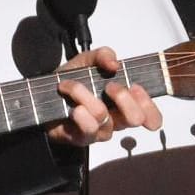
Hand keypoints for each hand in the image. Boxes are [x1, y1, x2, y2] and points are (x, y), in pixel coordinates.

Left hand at [46, 46, 163, 146]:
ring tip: (72, 86)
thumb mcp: (88, 60)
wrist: (44, 93)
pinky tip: (73, 106)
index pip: (151, 117)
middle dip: (123, 97)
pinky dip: (81, 114)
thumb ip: (103, 55)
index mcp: (125, 104)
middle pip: (135, 119)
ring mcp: (99, 131)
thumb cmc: (73, 79)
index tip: (134, 87)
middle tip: (109, 86)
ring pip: (105, 118)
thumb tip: (114, 63)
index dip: (148, 104)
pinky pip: (88, 129)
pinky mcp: (81, 138)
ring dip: (87, 96)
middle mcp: (115, 120)